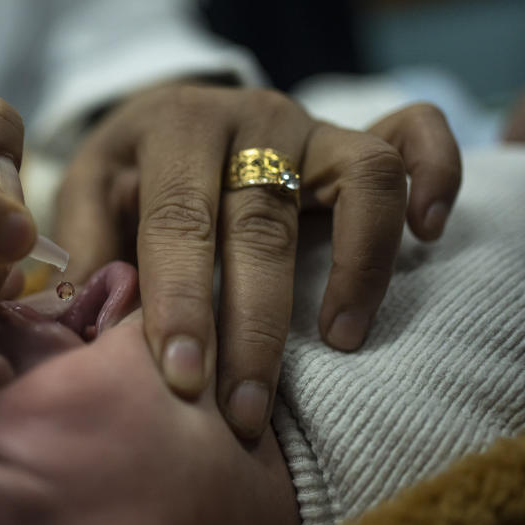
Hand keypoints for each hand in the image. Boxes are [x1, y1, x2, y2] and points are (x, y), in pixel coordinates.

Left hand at [56, 84, 459, 438]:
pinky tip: (428, 235)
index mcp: (173, 128)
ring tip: (342, 343)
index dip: (182, 302)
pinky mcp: (351, 134)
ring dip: (358, 265)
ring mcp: (309, 124)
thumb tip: (91, 326)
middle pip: (263, 223)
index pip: (180, 222)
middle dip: (255, 326)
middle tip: (244, 410)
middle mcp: (249, 118)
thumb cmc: (124, 169)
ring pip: (359, 178)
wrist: (165, 114)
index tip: (185, 379)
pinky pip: (414, 133)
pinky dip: (436, 174)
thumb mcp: (89, 193)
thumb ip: (90, 249)